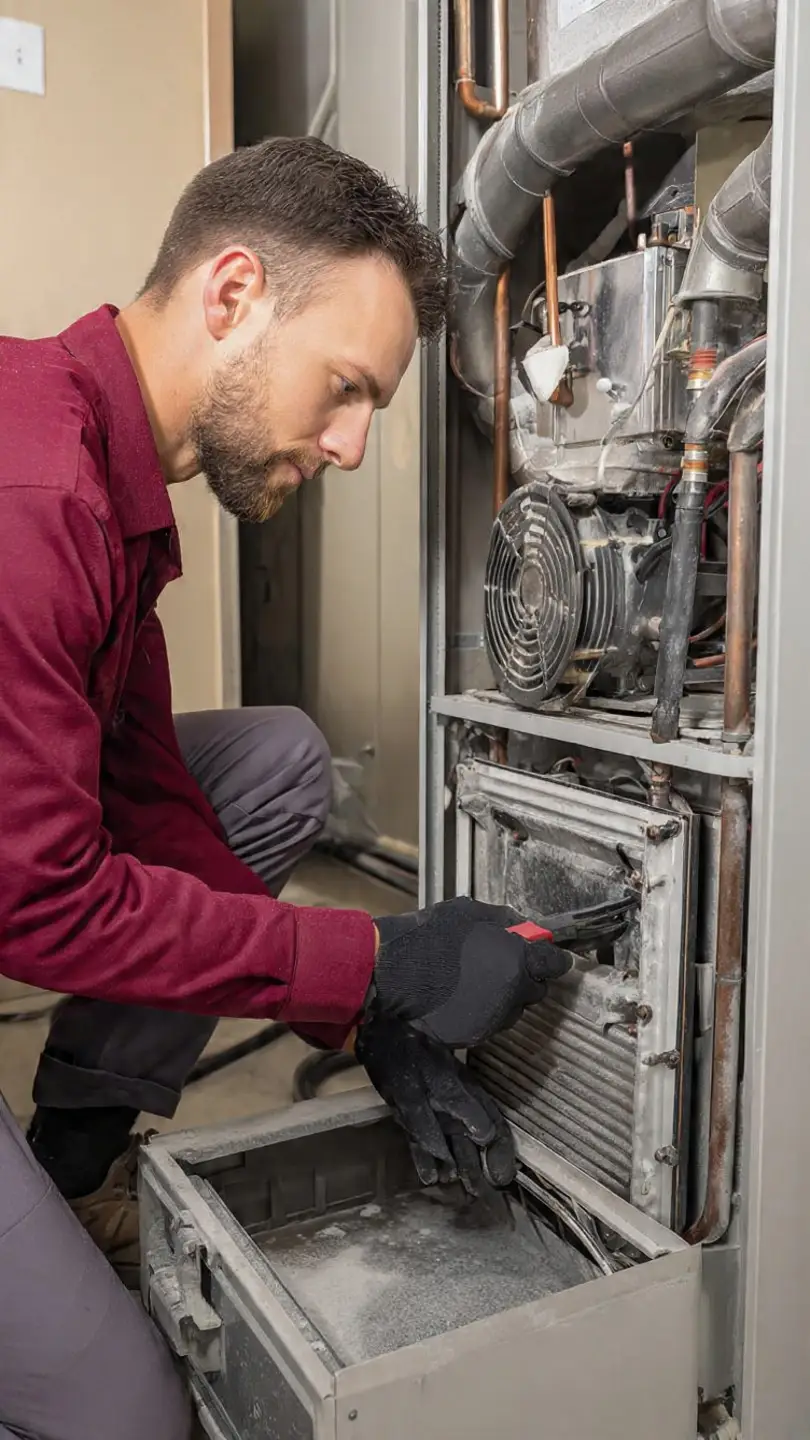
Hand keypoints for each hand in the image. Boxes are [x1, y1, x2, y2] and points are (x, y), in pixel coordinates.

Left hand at [355, 1012, 515, 1193]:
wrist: (386, 1030)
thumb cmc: (408, 1055)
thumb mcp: (423, 1088)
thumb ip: (442, 1118)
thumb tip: (477, 1140)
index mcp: (466, 1098)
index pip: (493, 1130)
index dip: (499, 1154)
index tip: (500, 1178)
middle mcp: (455, 1107)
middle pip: (474, 1144)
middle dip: (478, 1169)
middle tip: (482, 1194)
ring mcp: (434, 1110)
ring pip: (451, 1144)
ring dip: (456, 1166)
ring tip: (459, 1189)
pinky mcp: (412, 1113)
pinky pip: (423, 1140)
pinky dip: (426, 1158)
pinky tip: (429, 1177)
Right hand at [370, 896, 572, 1048]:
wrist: (394, 973)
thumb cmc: (430, 938)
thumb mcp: (472, 912)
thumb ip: (506, 920)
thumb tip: (524, 927)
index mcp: (517, 960)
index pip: (555, 963)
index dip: (552, 958)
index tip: (548, 955)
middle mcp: (512, 993)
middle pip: (537, 989)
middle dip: (526, 977)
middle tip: (503, 964)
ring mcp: (494, 1018)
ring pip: (515, 1009)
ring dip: (506, 996)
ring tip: (478, 980)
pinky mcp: (475, 1036)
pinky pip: (491, 1023)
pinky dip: (485, 1012)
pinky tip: (464, 996)